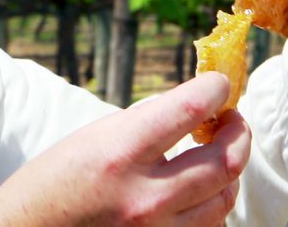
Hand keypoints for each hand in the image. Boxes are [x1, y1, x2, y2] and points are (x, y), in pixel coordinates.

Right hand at [0, 73, 250, 225]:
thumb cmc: (48, 185)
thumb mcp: (91, 139)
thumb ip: (143, 127)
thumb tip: (188, 111)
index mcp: (120, 152)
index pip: (190, 109)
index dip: (216, 89)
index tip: (220, 83)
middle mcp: (144, 195)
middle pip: (224, 161)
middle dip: (239, 133)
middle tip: (233, 120)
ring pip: (224, 200)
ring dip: (230, 171)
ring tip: (221, 154)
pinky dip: (212, 204)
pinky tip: (202, 190)